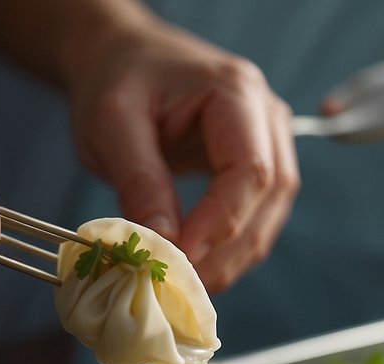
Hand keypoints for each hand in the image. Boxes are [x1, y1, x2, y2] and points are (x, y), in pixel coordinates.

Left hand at [60, 15, 298, 292]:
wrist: (125, 58)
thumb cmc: (116, 81)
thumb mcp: (112, 124)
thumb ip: (139, 179)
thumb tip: (163, 242)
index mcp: (236, 93)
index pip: (251, 171)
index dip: (221, 222)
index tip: (181, 257)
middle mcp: (268, 117)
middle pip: (270, 197)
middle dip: (229, 249)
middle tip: (184, 284)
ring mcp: (271, 143)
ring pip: (270, 216)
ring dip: (234, 257)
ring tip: (189, 283)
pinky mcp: (261, 167)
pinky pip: (258, 217)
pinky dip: (231, 249)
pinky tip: (200, 266)